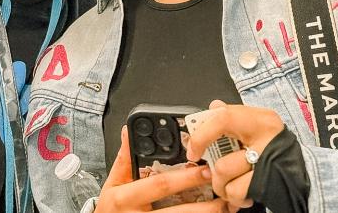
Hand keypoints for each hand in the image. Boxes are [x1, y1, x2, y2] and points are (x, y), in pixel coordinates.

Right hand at [95, 126, 232, 211]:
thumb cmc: (111, 210)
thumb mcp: (112, 183)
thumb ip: (124, 159)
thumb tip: (129, 132)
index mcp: (125, 197)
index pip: (159, 185)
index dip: (184, 178)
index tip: (204, 169)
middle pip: (177, 212)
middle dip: (204, 203)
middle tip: (223, 191)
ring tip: (226, 207)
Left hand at [185, 100, 284, 208]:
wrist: (307, 176)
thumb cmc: (277, 151)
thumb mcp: (258, 128)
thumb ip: (234, 118)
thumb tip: (214, 107)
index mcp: (261, 120)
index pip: (223, 117)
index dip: (201, 134)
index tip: (193, 149)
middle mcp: (267, 138)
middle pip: (222, 154)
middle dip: (213, 170)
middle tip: (213, 173)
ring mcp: (268, 162)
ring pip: (225, 172)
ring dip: (222, 185)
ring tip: (231, 184)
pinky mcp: (267, 182)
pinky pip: (236, 191)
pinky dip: (234, 196)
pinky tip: (242, 193)